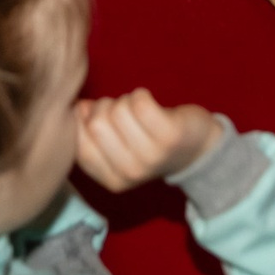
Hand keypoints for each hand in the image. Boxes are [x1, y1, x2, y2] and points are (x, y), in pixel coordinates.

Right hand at [73, 89, 221, 192]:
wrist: (197, 148)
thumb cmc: (148, 141)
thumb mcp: (116, 148)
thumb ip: (90, 132)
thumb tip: (77, 108)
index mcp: (111, 180)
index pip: (78, 144)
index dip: (82, 120)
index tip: (97, 116)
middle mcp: (129, 173)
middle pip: (96, 123)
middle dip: (105, 107)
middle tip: (122, 113)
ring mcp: (151, 156)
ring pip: (118, 109)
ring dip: (126, 101)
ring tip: (138, 111)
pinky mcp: (170, 135)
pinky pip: (140, 101)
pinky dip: (141, 94)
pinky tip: (151, 104)